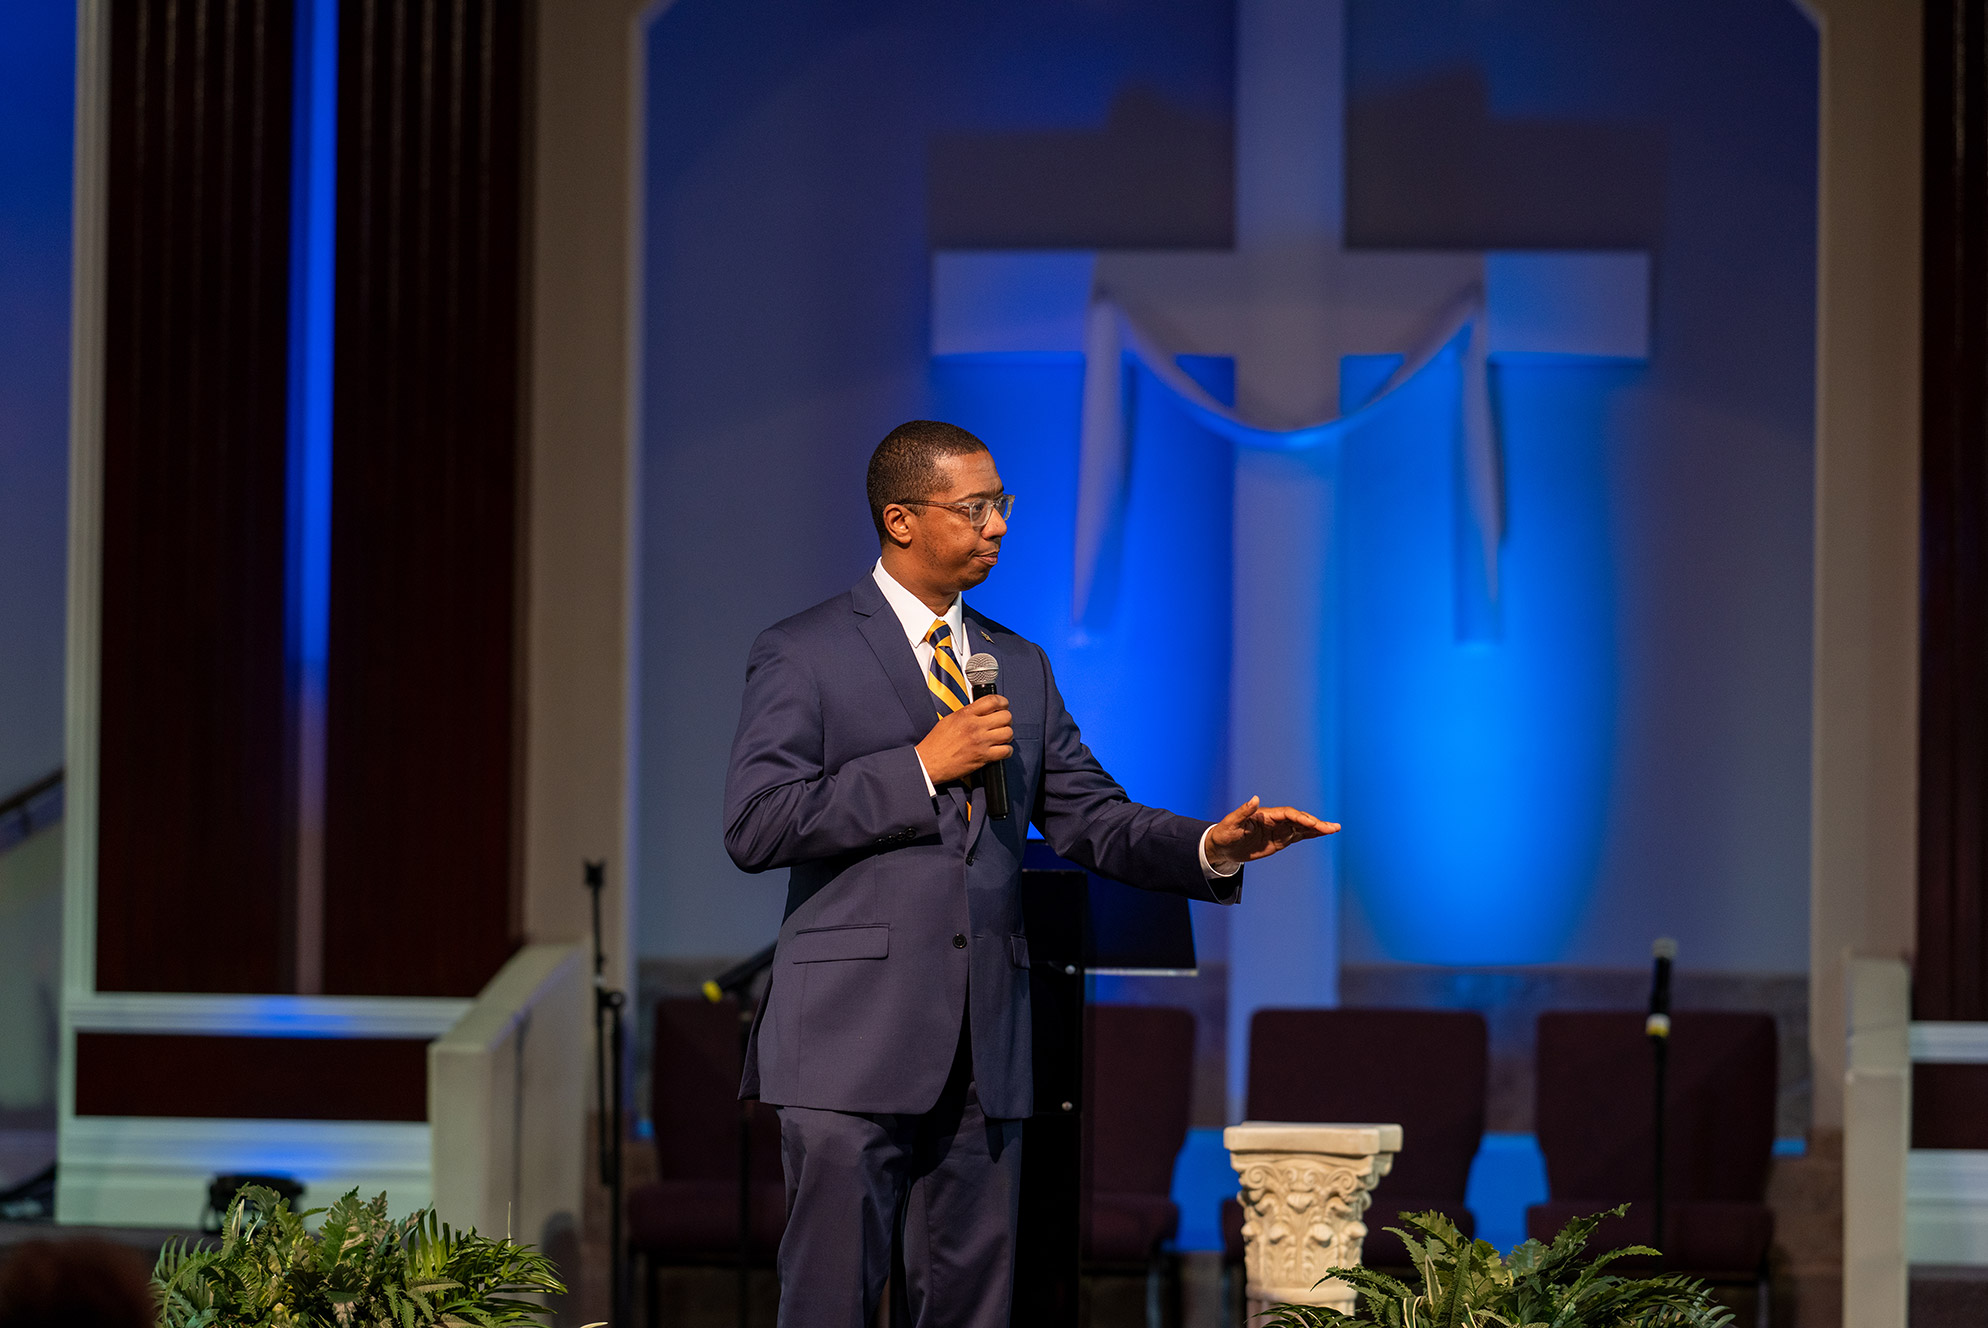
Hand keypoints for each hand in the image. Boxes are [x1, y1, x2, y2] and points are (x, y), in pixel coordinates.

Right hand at [916, 694, 1013, 785]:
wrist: (928, 762)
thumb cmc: (936, 743)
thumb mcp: (949, 719)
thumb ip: (967, 713)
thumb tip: (981, 710)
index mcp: (966, 714)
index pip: (993, 701)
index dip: (1002, 702)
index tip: (1003, 705)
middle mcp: (975, 726)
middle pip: (1005, 716)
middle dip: (1006, 719)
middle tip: (1002, 723)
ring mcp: (980, 742)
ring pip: (1008, 733)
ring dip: (1007, 735)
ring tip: (1000, 737)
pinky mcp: (983, 757)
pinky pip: (1005, 751)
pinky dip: (1006, 751)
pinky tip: (1000, 750)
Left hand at [1204, 796, 1338, 869]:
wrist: (1223, 846)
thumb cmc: (1225, 833)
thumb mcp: (1231, 823)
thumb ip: (1244, 811)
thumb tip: (1255, 798)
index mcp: (1266, 815)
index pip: (1287, 814)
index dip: (1300, 818)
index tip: (1312, 824)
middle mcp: (1275, 820)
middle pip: (1299, 819)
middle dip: (1316, 823)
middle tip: (1332, 828)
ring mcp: (1279, 830)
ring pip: (1302, 827)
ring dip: (1318, 828)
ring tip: (1335, 828)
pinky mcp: (1280, 840)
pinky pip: (1298, 836)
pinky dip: (1311, 834)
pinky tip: (1323, 833)